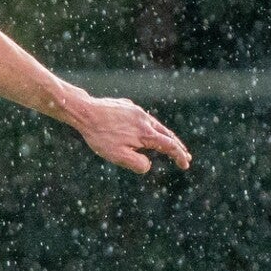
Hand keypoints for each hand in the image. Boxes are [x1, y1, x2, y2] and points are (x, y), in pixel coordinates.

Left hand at [69, 94, 191, 173]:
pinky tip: (145, 129)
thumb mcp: (117, 156)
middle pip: (167, 134)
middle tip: (186, 156)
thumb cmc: (100, 136)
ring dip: (164, 135)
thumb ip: (136, 163)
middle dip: (177, 146)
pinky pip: (142, 117)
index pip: (169, 146)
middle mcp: (145, 120)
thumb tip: (148, 164)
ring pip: (155, 124)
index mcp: (146, 133)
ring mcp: (136, 111)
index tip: (185, 165)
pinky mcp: (127, 106)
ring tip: (168, 143)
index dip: (179, 156)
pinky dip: (149, 126)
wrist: (84, 111)